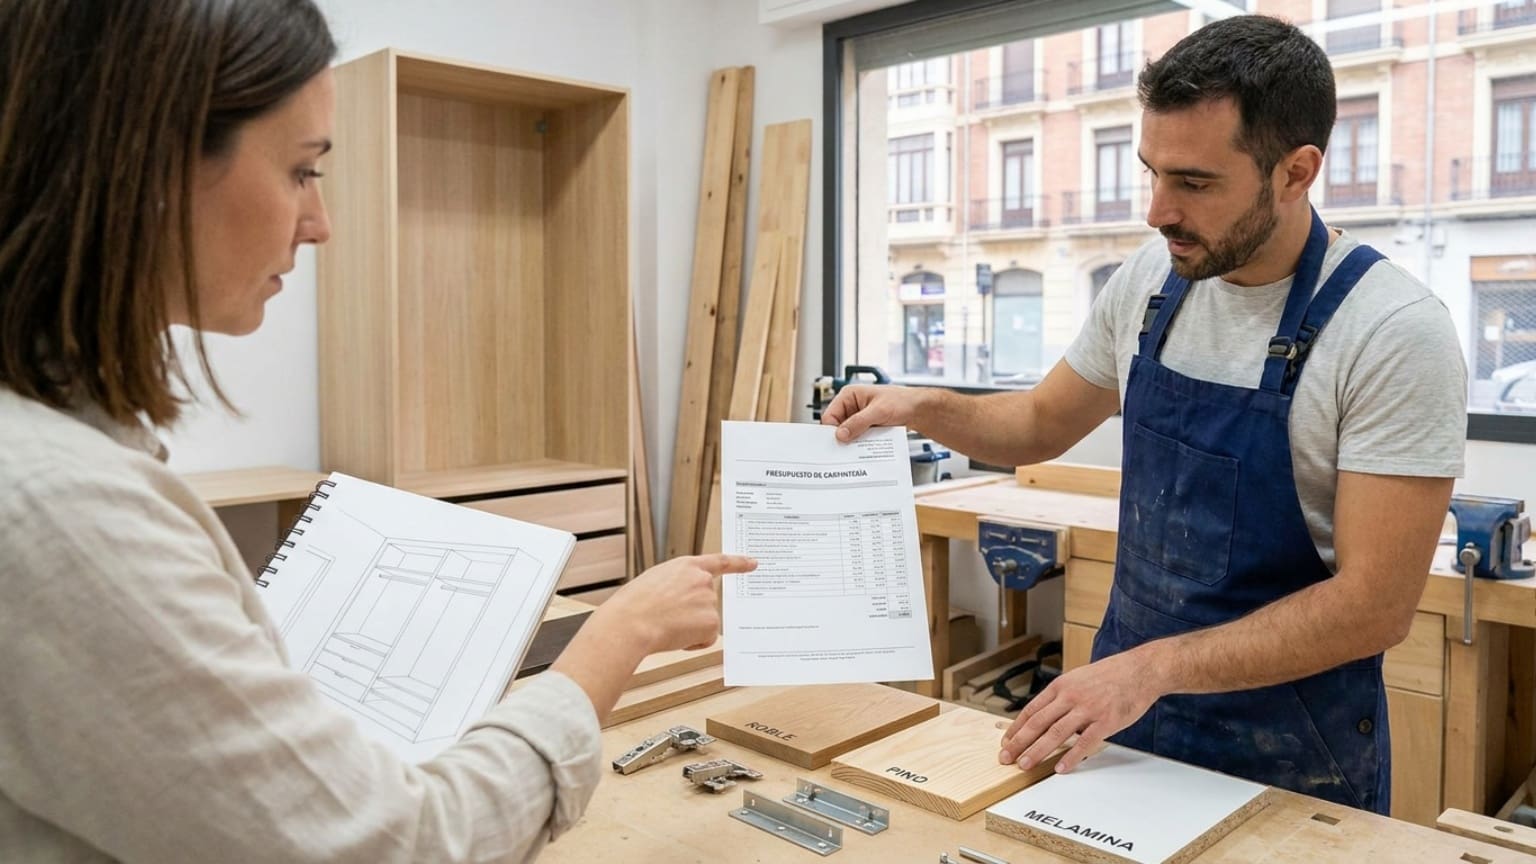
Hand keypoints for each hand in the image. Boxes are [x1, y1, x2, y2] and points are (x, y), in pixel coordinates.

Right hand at [600, 554, 755, 653]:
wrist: (632, 622)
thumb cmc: (634, 604)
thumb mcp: (655, 581)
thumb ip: (677, 584)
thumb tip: (683, 604)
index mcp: (686, 566)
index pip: (719, 562)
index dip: (738, 563)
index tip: (753, 562)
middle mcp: (702, 580)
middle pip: (707, 602)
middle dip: (691, 613)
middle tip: (667, 617)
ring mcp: (709, 601)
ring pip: (704, 622)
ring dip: (688, 628)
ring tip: (665, 624)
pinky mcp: (712, 622)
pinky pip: (705, 638)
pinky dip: (692, 642)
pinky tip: (674, 636)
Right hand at [819, 384, 929, 442]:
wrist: (918, 410)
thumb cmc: (901, 401)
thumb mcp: (879, 411)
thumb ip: (858, 422)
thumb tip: (841, 434)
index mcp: (848, 396)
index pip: (829, 416)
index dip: (831, 430)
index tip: (837, 443)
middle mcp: (850, 406)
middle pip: (836, 427)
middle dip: (842, 438)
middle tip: (846, 450)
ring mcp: (857, 418)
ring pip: (847, 434)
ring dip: (852, 442)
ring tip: (859, 448)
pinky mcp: (865, 427)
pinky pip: (857, 438)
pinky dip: (860, 444)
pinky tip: (866, 448)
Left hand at [997, 650, 1162, 773]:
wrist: (1140, 670)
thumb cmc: (1109, 675)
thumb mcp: (1077, 679)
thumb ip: (1061, 697)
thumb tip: (1046, 718)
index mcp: (1061, 686)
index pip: (1031, 710)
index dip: (1016, 728)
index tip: (1006, 742)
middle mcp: (1070, 697)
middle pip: (1038, 723)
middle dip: (1019, 742)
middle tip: (1005, 758)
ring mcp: (1087, 709)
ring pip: (1056, 733)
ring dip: (1038, 751)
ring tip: (1024, 764)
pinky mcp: (1106, 721)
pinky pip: (1085, 742)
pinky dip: (1071, 756)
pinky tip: (1061, 768)